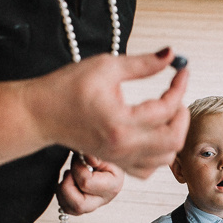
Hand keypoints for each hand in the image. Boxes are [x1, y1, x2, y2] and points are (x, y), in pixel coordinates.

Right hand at [29, 49, 189, 179]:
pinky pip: (149, 168)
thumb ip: (142, 63)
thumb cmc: (67, 88)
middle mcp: (123, 146)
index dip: (179, 87)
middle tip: (175, 95)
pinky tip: (154, 133)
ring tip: (166, 113)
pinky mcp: (116, 161)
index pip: (166, 109)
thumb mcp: (106, 67)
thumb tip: (171, 54)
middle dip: (182, 115)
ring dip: (173, 135)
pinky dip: (160, 153)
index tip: (181, 71)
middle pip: (174, 141)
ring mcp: (120, 158)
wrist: (40, 114)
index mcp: (120, 122)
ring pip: (165, 158)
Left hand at [56, 155, 125, 214]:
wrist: (107, 154)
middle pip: (79, 205)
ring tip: (67, 175)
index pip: (86, 183)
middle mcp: (104, 198)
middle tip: (68, 172)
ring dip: (62, 192)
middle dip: (66, 187)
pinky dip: (62, 196)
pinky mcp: (85, 205)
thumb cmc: (105, 152)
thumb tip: (90, 160)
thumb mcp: (101, 149)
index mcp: (113, 185)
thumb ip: (94, 153)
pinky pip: (68, 209)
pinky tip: (66, 182)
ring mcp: (94, 204)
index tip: (79, 159)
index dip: (77, 169)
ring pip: (71, 209)